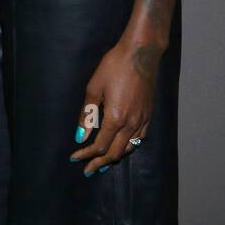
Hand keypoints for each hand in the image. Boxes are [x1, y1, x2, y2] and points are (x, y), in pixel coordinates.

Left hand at [70, 36, 160, 174]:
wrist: (141, 54)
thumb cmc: (113, 66)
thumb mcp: (94, 88)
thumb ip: (87, 114)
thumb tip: (80, 136)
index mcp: (116, 118)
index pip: (100, 146)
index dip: (87, 154)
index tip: (74, 158)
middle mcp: (132, 124)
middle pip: (116, 153)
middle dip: (100, 163)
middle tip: (87, 170)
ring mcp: (143, 120)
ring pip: (129, 148)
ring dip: (115, 158)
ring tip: (102, 163)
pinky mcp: (149, 115)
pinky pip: (139, 139)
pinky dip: (129, 148)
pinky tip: (122, 147)